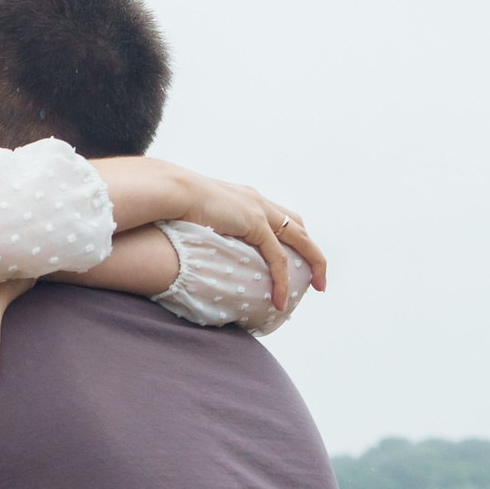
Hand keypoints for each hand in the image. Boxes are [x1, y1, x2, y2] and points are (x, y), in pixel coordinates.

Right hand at [95, 157, 326, 308]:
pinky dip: (283, 279)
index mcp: (246, 198)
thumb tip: (191, 244)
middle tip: (319, 276)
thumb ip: (203, 227)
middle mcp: (258, 201)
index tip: (297, 256)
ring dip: (314, 264)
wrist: (170, 189)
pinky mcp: (255, 225)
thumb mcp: (195, 215)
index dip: (293, 236)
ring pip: (300, 240)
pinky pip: (278, 258)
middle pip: (299, 226)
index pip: (281, 216)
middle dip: (313, 252)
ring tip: (318, 287)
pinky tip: (280, 298)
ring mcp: (260, 211)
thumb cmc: (171, 203)